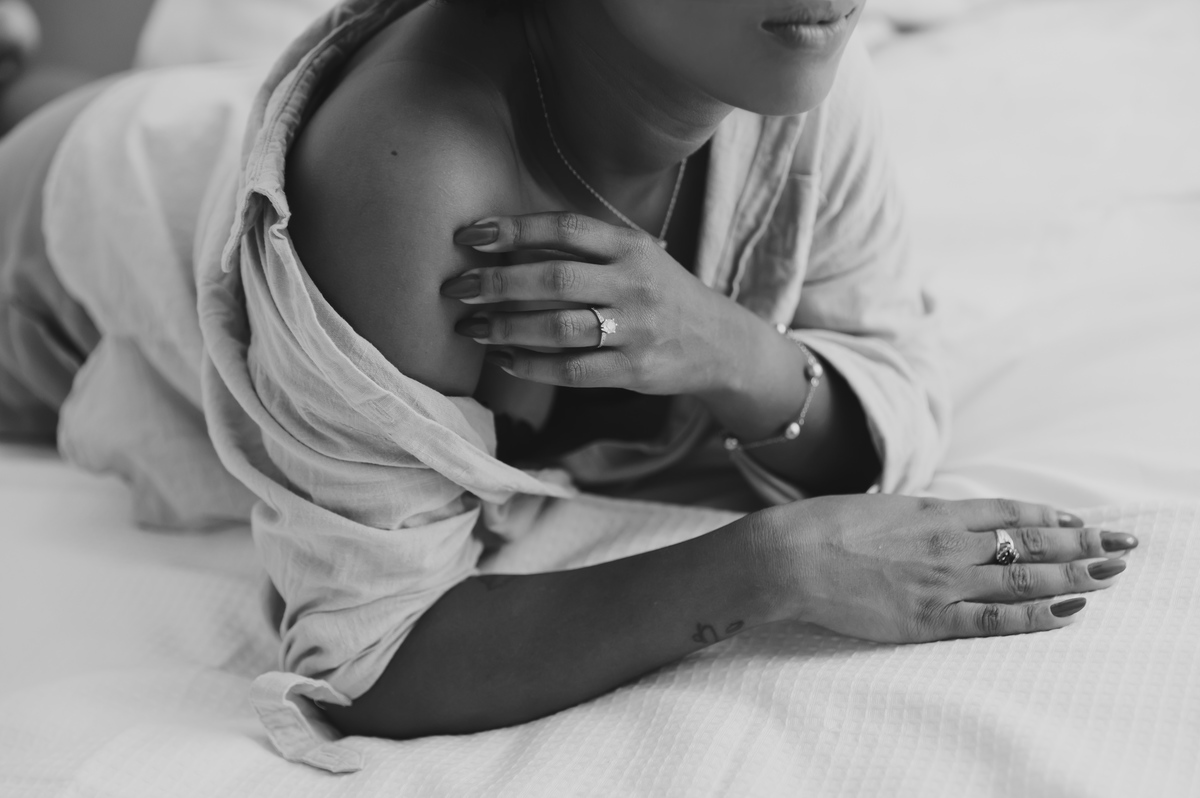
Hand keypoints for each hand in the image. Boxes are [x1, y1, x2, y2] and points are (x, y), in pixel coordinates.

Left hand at [442, 212, 755, 395]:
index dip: (515, 229)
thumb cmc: (660, 293)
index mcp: (631, 246)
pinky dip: (531, 366)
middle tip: (456, 289)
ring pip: (558, 328)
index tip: (470, 236)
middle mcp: (634, 283)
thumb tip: (503, 247)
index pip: (566, 228)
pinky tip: (503, 359)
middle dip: (497, 284)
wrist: (720, 342)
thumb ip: (584, 248)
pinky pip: (572, 370)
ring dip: (505, 328)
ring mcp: (635, 329)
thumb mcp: (635, 256)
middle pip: (555, 279)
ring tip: (470, 328)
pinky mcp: (634, 370)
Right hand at [770, 496, 1136, 642]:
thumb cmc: (824, 528)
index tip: (1082, 523)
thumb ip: (917, 519)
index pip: (1009, 513)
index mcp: (935, 513)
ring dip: (1074, 576)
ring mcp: (942, 581)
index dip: (1051, 519)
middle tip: (1122, 545)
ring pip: (1024, 577)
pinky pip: (994, 617)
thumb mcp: (880, 510)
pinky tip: (1068, 611)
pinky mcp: (928, 617)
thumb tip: (939, 521)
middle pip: (1030, 544)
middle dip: (1081, 545)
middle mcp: (950, 544)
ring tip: (1110, 575)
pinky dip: (1036, 615)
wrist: (790, 556)